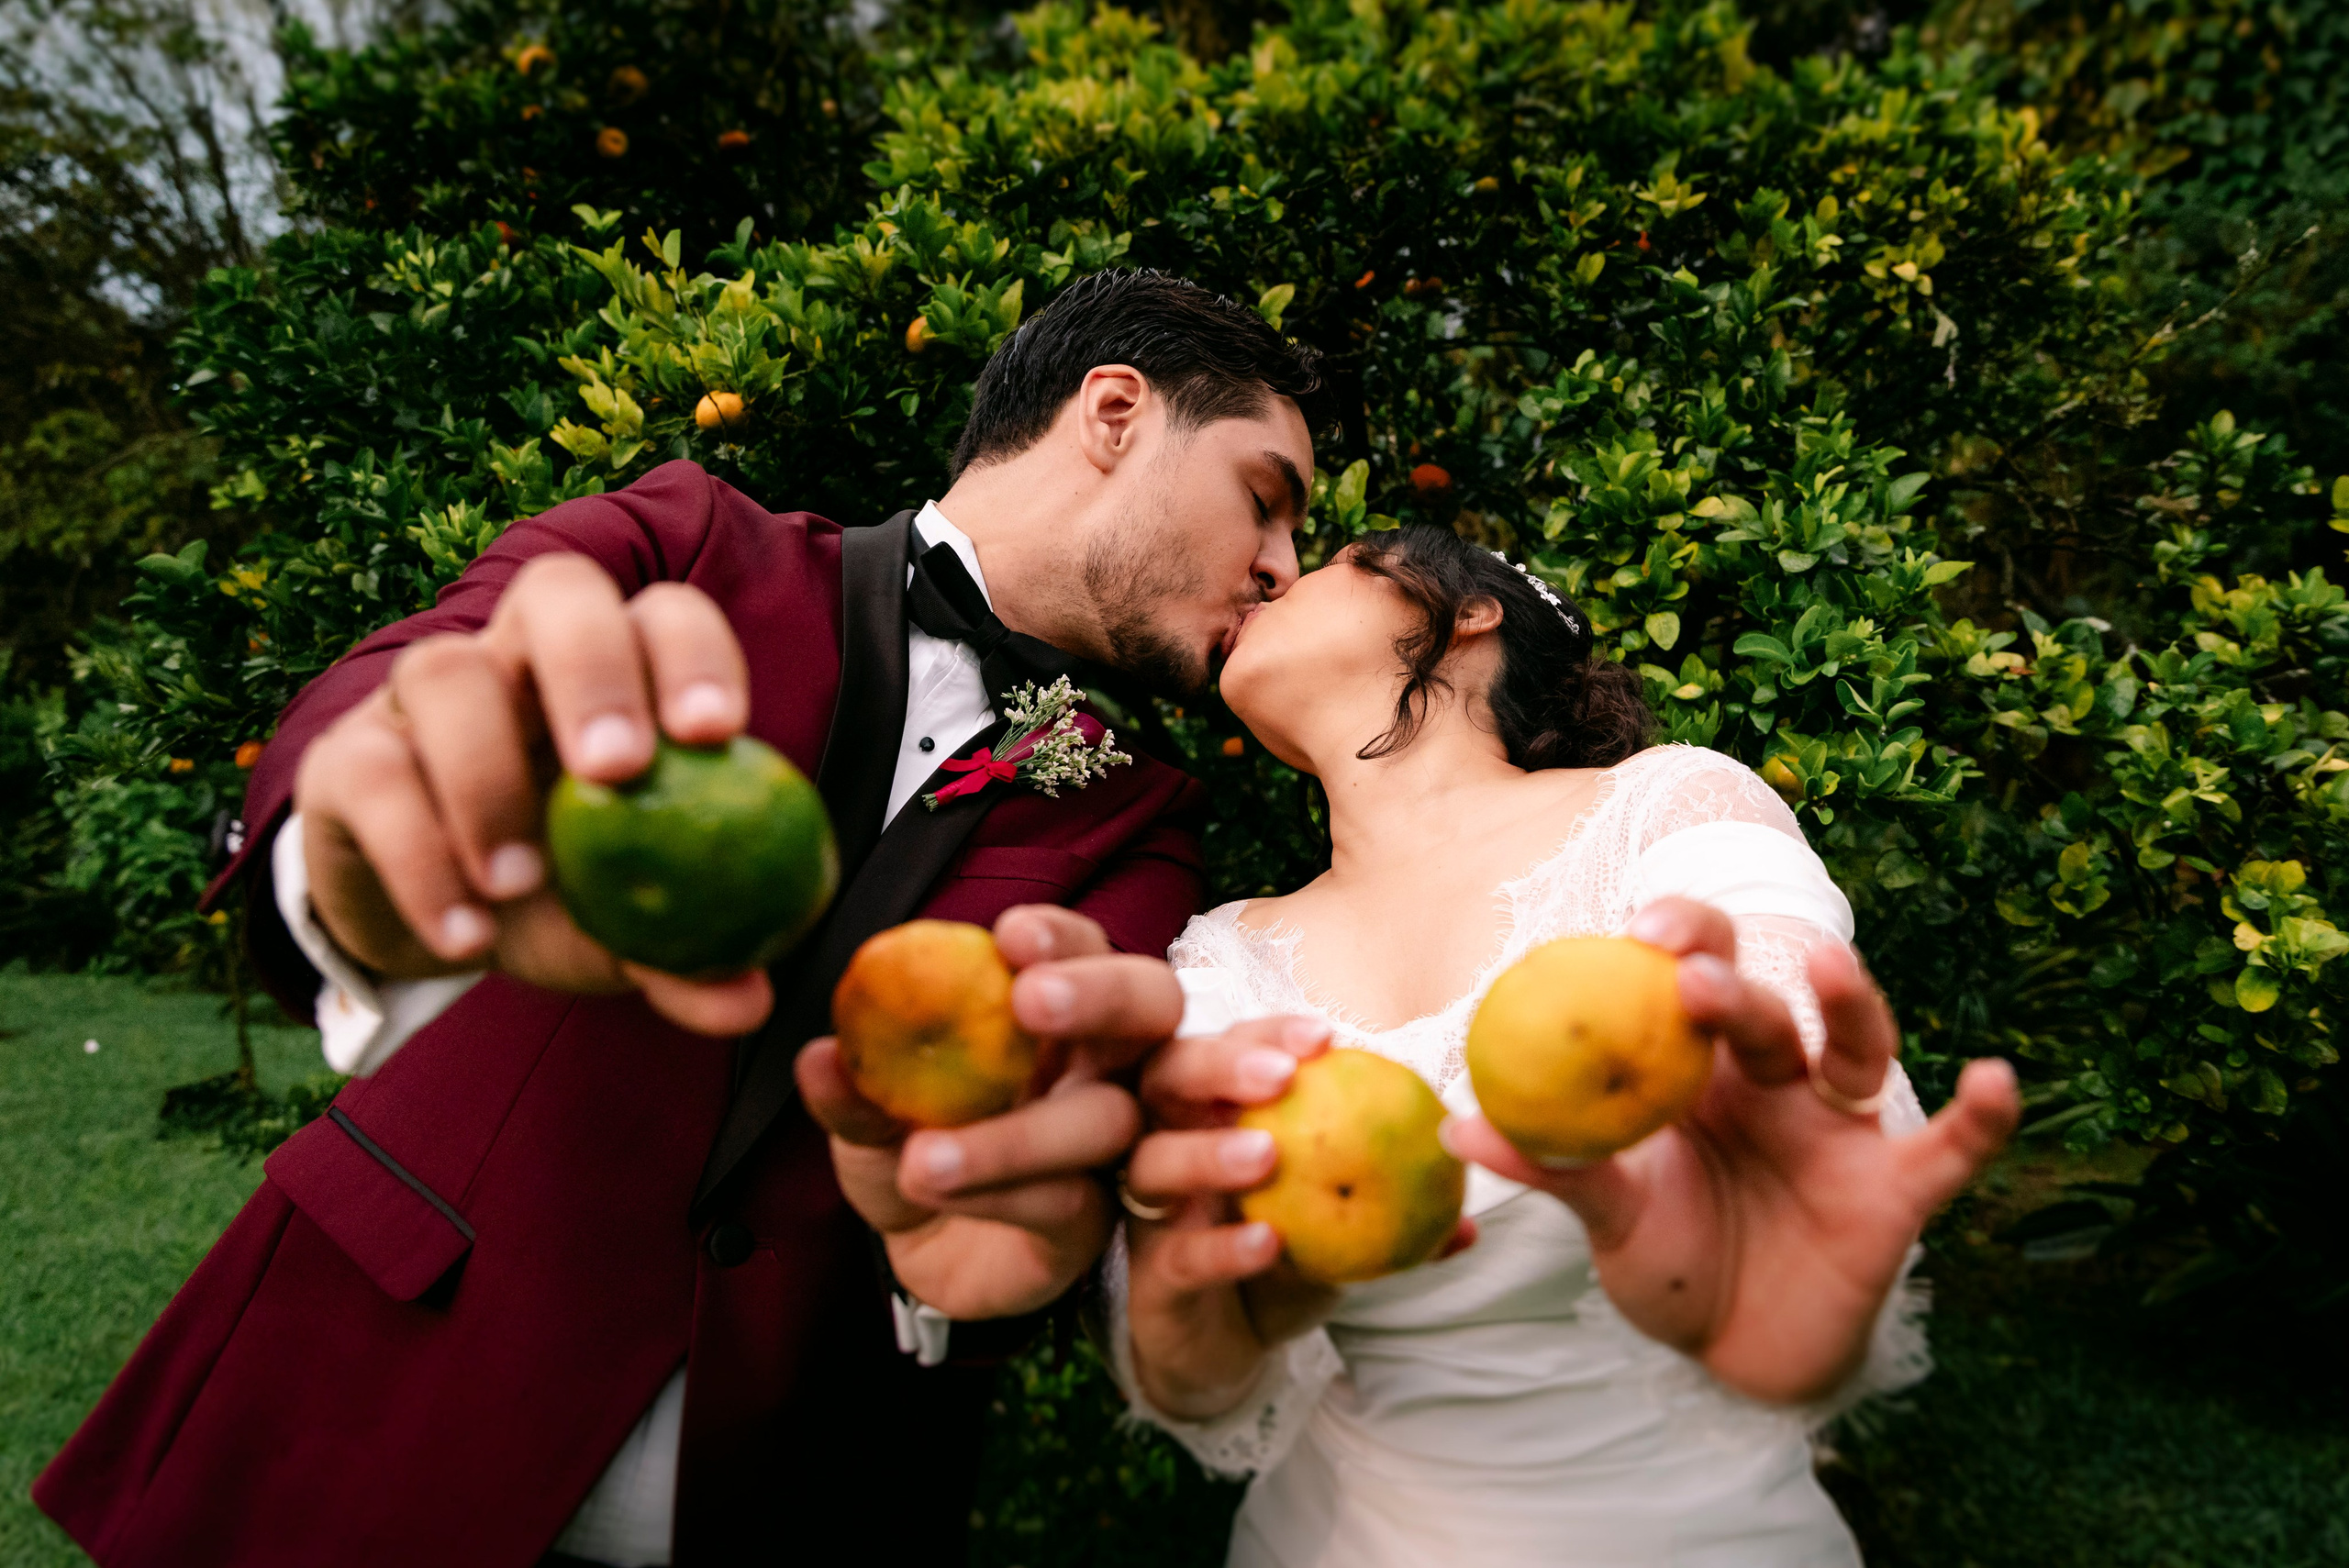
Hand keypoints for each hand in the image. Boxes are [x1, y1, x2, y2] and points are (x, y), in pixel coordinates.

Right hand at [292, 553, 768, 1034]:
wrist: (435, 924)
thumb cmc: (560, 896)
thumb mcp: (621, 934)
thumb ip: (685, 962)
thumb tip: (749, 1001)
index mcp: (619, 671)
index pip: (665, 617)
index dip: (693, 654)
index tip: (715, 732)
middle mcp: (523, 654)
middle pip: (558, 593)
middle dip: (593, 670)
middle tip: (619, 770)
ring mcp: (427, 694)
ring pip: (448, 670)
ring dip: (487, 777)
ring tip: (517, 883)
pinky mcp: (349, 756)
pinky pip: (377, 777)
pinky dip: (420, 858)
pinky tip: (465, 933)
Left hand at [796, 906, 1181, 1321]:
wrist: (920, 1252)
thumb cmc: (910, 1149)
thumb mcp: (868, 1116)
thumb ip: (855, 1090)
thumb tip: (820, 1058)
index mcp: (1053, 1014)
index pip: (1084, 948)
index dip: (1060, 937)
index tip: (1010, 937)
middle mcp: (1102, 1065)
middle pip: (1153, 1005)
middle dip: (1102, 993)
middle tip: (1032, 1001)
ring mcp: (1110, 1145)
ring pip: (1107, 1117)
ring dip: (1018, 1132)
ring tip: (922, 1157)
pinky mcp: (1093, 1224)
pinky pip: (1070, 1202)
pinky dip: (1002, 1192)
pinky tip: (940, 1190)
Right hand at [1121, 1016, 1470, 1418]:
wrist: (1228, 1351)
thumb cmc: (1282, 1259)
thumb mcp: (1344, 1224)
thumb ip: (1398, 1201)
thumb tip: (1473, 1191)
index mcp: (1212, 1112)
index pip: (1228, 1048)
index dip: (1267, 1034)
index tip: (1325, 1039)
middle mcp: (1168, 1145)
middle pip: (1166, 1080)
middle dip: (1218, 1066)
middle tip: (1280, 1079)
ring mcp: (1151, 1213)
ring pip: (1153, 1163)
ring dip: (1209, 1152)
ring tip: (1268, 1155)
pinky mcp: (1148, 1280)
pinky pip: (1176, 1255)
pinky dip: (1220, 1247)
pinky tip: (1266, 1244)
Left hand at [1444, 896, 2020, 1404]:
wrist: (1735, 1360)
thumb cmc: (1672, 1266)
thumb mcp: (1610, 1219)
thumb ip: (1552, 1168)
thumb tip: (1459, 1123)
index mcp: (1698, 1069)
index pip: (1692, 974)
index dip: (1674, 939)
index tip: (1635, 929)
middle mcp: (1775, 1081)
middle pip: (1762, 1007)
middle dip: (1729, 980)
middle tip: (1689, 967)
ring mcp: (1839, 1131)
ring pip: (1853, 1048)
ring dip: (1845, 1006)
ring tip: (1825, 970)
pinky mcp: (1894, 1191)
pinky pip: (1948, 1150)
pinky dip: (1978, 1117)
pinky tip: (1993, 1079)